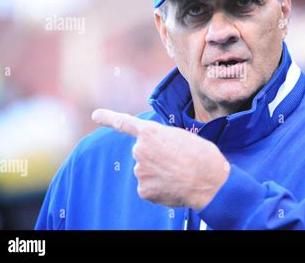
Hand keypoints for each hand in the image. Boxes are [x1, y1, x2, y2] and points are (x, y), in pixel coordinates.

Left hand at [91, 109, 229, 209]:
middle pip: (143, 153)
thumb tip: (159, 155)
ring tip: (179, 174)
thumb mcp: (183, 137)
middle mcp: (140, 150)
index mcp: (151, 132)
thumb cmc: (202, 156)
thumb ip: (164, 141)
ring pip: (146, 171)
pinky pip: (148, 188)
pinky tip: (174, 186)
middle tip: (177, 161)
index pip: (124, 123)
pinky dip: (159, 188)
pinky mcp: (143, 190)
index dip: (108, 118)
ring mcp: (140, 171)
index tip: (95, 115)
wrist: (209, 181)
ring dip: (159, 173)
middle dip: (156, 157)